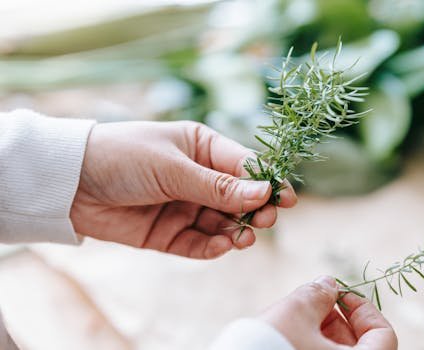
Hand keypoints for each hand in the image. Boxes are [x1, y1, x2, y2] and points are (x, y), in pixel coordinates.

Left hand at [71, 121, 296, 258]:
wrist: (70, 184)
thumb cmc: (123, 157)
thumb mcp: (173, 167)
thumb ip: (218, 185)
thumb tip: (265, 191)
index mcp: (202, 148)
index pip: (244, 166)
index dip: (267, 182)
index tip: (286, 199)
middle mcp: (198, 177)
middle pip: (239, 198)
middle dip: (255, 210)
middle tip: (265, 220)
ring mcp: (185, 206)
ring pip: (222, 223)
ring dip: (236, 231)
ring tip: (242, 238)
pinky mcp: (170, 232)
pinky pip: (199, 243)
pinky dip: (212, 247)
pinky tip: (221, 246)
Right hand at [260, 276, 396, 349]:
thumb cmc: (271, 346)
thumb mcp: (296, 312)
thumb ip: (318, 294)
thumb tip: (328, 285)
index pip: (383, 334)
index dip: (362, 308)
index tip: (339, 294)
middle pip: (359, 346)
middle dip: (337, 319)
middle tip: (312, 304)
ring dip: (321, 334)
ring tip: (294, 320)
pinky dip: (310, 348)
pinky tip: (287, 335)